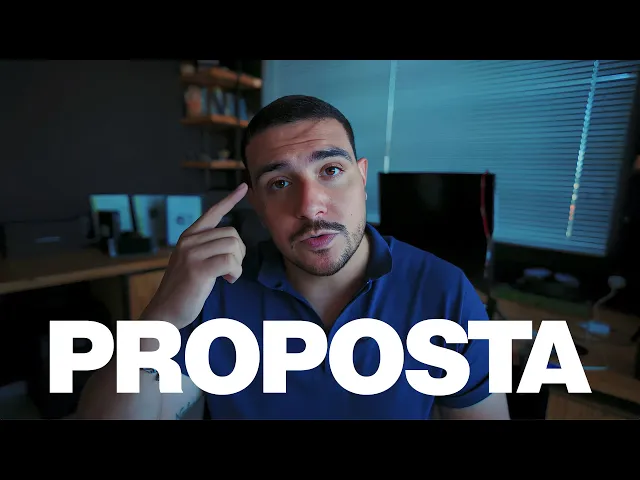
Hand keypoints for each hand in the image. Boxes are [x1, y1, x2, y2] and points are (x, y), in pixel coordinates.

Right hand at [140, 183, 248, 329]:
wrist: (165, 311)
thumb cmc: (183, 289)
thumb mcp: (192, 262)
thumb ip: (206, 248)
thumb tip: (232, 242)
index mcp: (188, 237)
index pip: (212, 212)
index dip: (230, 199)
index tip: (244, 187)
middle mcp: (189, 241)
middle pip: (232, 234)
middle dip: (239, 253)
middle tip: (231, 269)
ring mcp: (192, 254)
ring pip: (234, 247)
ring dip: (238, 265)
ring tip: (227, 276)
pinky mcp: (198, 269)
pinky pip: (231, 262)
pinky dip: (235, 272)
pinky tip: (227, 280)